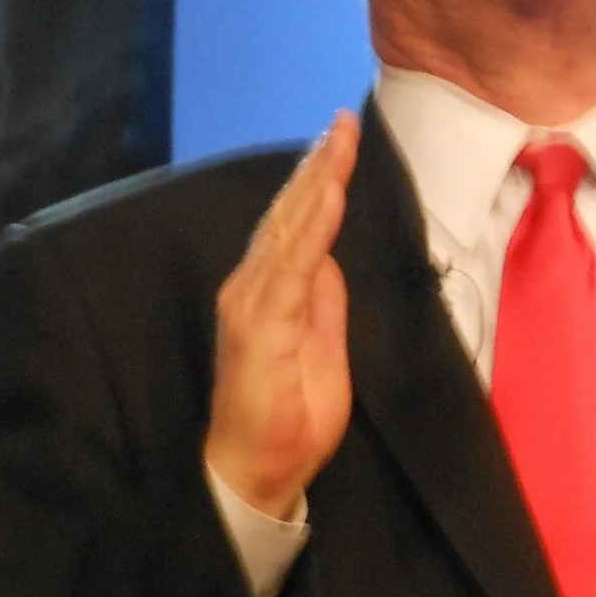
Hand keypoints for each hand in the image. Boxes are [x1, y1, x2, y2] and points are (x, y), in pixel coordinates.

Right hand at [204, 111, 358, 516]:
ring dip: (316, 182)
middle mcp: (252, 289)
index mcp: (270, 294)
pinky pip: (294, 264)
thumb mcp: (324, 351)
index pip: (297, 227)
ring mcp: (253, 303)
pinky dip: (313, 225)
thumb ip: (325, 303)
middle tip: (342, 123)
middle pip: (289, 215)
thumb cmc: (289, 421)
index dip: (318, 183)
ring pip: (289, 229)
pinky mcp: (260, 324)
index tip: (340, 142)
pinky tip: (330, 194)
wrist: (256, 473)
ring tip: (338, 142)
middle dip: (318, 167)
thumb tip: (331, 259)